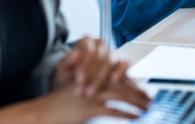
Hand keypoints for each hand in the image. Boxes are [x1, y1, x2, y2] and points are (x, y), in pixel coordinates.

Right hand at [0, 80, 150, 123]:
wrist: (43, 113)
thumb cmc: (59, 104)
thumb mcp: (77, 90)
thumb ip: (93, 86)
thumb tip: (110, 85)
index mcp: (92, 76)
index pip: (117, 76)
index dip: (132, 82)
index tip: (143, 89)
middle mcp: (94, 82)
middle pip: (123, 83)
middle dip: (139, 91)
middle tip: (151, 98)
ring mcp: (92, 95)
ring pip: (121, 95)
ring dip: (137, 101)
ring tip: (147, 108)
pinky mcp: (90, 109)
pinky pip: (113, 110)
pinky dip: (126, 113)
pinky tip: (136, 117)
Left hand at [53, 36, 127, 96]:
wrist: (76, 85)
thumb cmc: (68, 75)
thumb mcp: (63, 69)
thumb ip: (67, 61)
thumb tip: (75, 54)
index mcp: (86, 41)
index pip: (88, 49)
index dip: (84, 64)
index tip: (78, 78)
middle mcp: (100, 45)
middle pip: (99, 56)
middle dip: (91, 74)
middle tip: (82, 90)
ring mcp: (112, 53)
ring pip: (110, 61)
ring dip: (100, 77)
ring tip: (91, 92)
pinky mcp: (121, 63)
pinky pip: (124, 64)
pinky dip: (120, 71)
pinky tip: (113, 80)